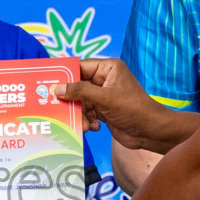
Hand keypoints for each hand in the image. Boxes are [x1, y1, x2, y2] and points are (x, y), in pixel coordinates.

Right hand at [55, 58, 171, 150]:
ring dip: (80, 114)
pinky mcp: (103, 110)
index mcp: (108, 68)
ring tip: (84, 124)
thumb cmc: (133, 109)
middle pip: (77, 86)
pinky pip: (86, 112)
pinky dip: (87, 120)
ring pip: (80, 102)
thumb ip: (80, 92)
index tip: (48, 82)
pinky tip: (94, 127)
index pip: (80, 67)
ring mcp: (103, 96)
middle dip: (71, 99)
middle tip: (56, 107)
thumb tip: (57, 89)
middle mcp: (104, 80)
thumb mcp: (105, 99)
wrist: (150, 132)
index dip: (65, 75)